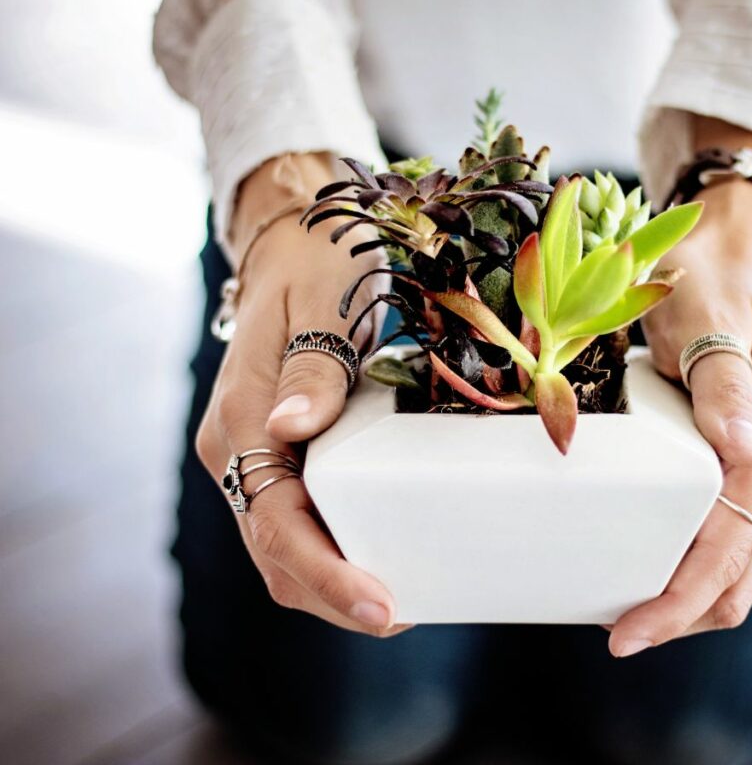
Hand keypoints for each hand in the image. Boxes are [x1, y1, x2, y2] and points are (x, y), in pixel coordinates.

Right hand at [195, 155, 407, 636]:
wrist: (293, 244)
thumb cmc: (314, 266)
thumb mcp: (321, 305)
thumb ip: (310, 370)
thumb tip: (290, 429)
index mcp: (240, 423)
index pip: (278, 524)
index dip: (329, 575)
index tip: (384, 609)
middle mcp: (238, 452)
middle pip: (277, 554)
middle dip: (335, 598)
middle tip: (404, 616)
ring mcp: (255, 457)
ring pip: (283, 549)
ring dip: (334, 586)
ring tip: (401, 603)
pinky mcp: (279, 456)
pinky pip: (299, 522)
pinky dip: (334, 554)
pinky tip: (381, 556)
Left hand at [609, 162, 751, 656]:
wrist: (728, 262)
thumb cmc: (710, 284)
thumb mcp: (708, 318)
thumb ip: (724, 381)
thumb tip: (743, 451)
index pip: (729, 548)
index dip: (680, 599)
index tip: (627, 632)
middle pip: (738, 577)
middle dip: (681, 615)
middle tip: (616, 634)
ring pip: (735, 568)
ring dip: (686, 600)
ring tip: (623, 613)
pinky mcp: (746, 470)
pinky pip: (724, 539)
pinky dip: (690, 569)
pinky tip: (646, 569)